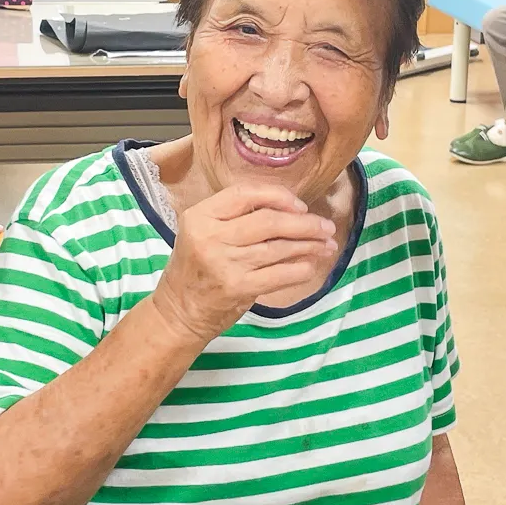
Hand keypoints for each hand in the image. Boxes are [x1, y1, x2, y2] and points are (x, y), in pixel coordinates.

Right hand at [151, 184, 337, 343]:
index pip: (245, 193)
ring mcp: (224, 263)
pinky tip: (311, 266)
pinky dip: (300, 269)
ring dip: (309, 246)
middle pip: (268, 220)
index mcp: (200, 216)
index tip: (300, 205)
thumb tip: (291, 209)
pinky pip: (279, 274)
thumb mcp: (204, 233)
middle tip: (326, 227)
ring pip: (278, 247)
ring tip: (326, 245)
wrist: (179, 311)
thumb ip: (237, 217)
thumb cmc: (197, 269)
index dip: (278, 196)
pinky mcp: (237, 287)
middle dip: (304, 223)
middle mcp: (210, 236)